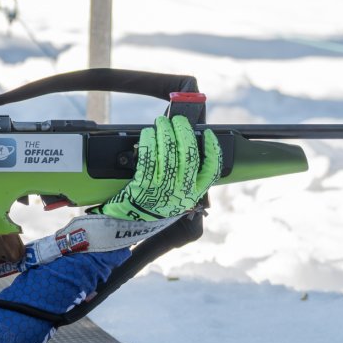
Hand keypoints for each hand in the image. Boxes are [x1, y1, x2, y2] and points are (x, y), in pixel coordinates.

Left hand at [99, 115, 220, 221]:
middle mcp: (182, 192)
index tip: (208, 134)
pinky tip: (147, 133)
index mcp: (194, 193)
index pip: (212, 170)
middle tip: (177, 120)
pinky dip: (148, 142)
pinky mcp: (144, 187)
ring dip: (165, 133)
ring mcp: (164, 190)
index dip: (213, 149)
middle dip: (183, 132)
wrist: (129, 223)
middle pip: (189, 155)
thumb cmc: (154, 202)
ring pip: (168, 154)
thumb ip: (185, 175)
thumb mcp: (176, 194)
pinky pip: (148, 158)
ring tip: (161, 122)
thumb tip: (184, 141)